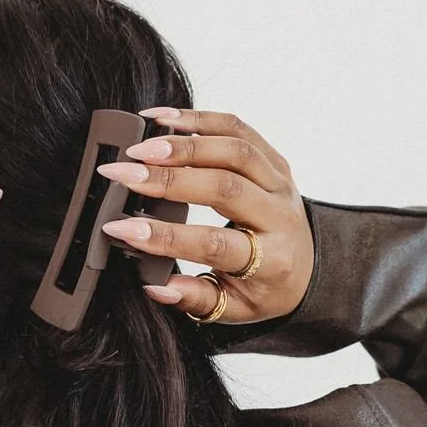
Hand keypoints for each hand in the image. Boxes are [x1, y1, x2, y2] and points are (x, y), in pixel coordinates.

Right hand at [96, 108, 313, 324]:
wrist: (305, 266)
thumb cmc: (264, 287)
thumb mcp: (233, 307)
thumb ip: (195, 298)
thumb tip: (156, 287)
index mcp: (272, 259)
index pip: (215, 244)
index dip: (166, 237)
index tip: (121, 228)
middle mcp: (280, 215)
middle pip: (225, 187)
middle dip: (168, 179)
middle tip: (124, 175)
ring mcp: (280, 182)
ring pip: (234, 149)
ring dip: (184, 143)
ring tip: (141, 146)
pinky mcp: (274, 158)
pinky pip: (238, 128)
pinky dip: (198, 119)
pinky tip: (162, 119)